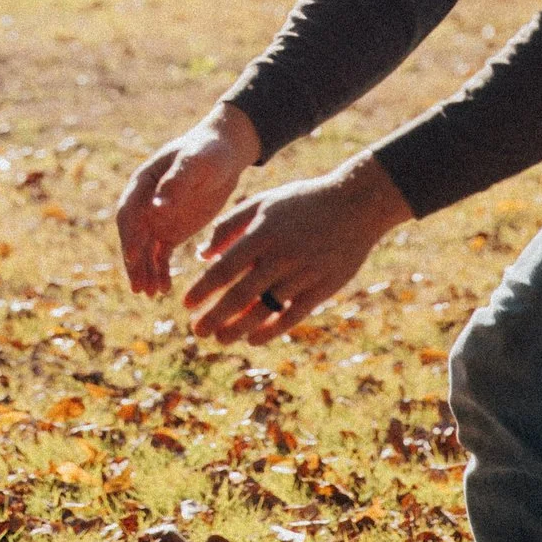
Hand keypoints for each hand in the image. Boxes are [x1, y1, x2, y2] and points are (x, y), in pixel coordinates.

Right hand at [117, 102, 261, 294]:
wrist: (225, 153)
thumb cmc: (209, 151)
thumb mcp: (196, 162)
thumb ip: (177, 182)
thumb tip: (157, 207)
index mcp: (143, 183)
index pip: (129, 212)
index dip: (129, 235)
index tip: (133, 257)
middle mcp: (145, 203)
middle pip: (133, 236)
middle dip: (135, 262)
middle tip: (139, 287)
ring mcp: (157, 219)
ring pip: (145, 250)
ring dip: (145, 271)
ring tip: (151, 293)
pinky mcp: (171, 231)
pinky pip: (160, 255)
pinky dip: (160, 271)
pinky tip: (164, 288)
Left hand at [181, 151, 413, 343]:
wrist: (355, 204)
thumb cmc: (302, 202)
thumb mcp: (263, 203)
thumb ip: (229, 226)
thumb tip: (202, 255)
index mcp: (262, 233)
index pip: (224, 269)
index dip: (203, 290)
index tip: (186, 306)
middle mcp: (280, 256)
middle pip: (240, 294)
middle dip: (215, 316)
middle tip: (197, 332)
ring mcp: (303, 273)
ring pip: (264, 309)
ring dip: (238, 328)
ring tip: (220, 339)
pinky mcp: (322, 288)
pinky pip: (292, 315)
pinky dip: (271, 330)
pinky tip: (253, 339)